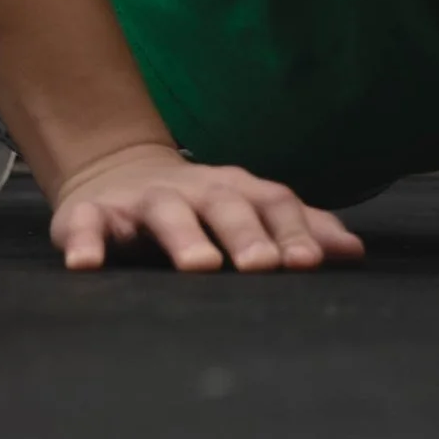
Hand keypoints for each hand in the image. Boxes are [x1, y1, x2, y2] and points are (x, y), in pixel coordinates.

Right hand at [46, 142, 365, 274]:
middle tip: (262, 266)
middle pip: (224, 206)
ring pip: (165, 213)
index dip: (293, 232)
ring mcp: (143, 201)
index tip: (310, 263)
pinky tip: (86, 264)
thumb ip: (299, 230)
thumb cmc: (198, 206)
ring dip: (184, 237)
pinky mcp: (93, 215)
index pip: (273, 204)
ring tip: (199, 266)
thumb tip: (354, 252)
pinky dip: (84, 241)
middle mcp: (194, 191)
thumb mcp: (249, 210)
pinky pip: (85, 226)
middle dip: (245, 234)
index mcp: (236, 191)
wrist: (115, 172)